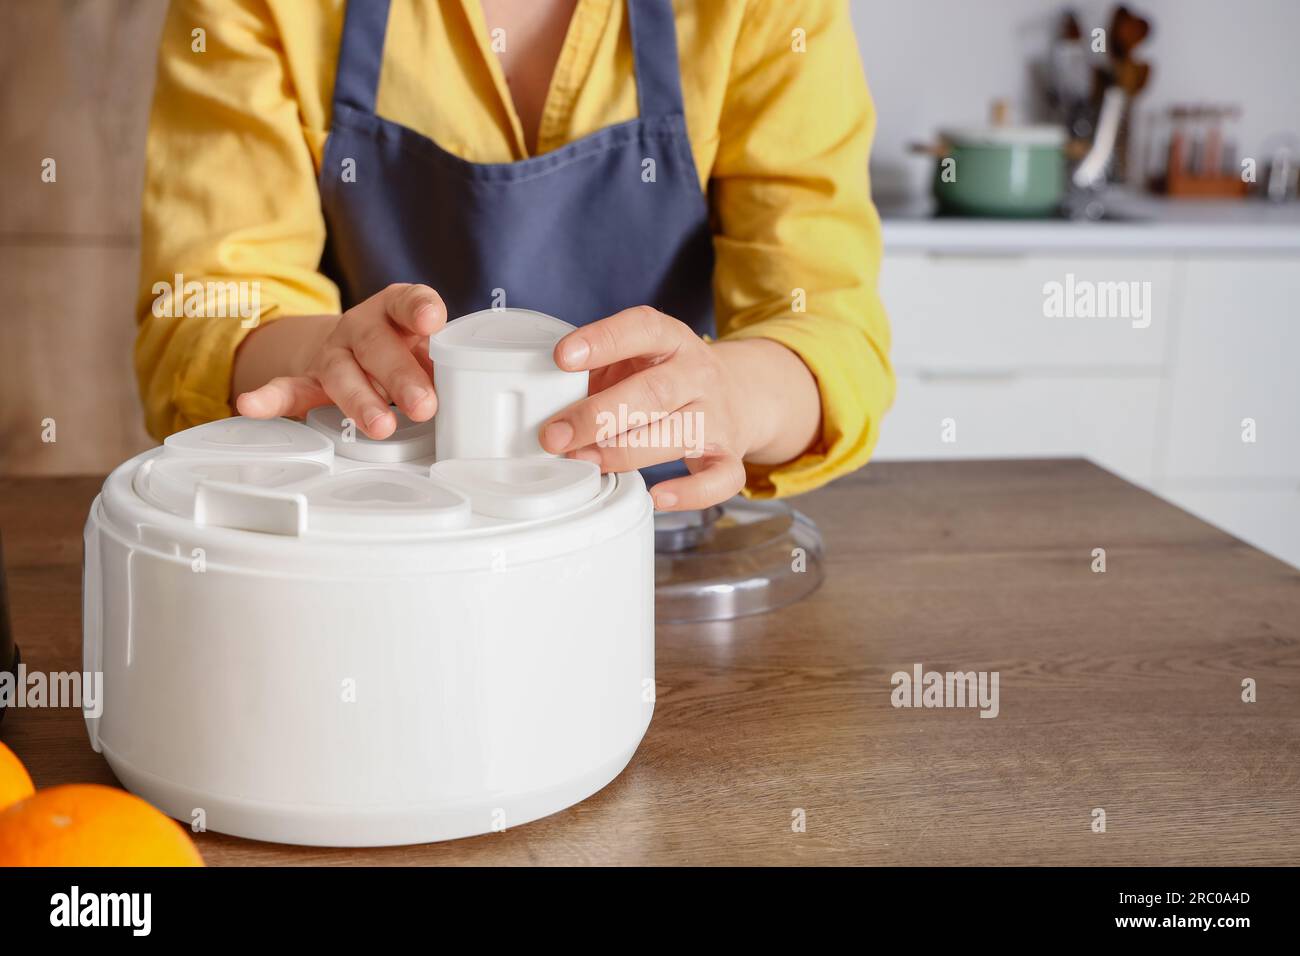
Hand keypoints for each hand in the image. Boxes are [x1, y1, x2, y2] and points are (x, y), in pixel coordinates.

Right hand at [235, 284, 445, 438]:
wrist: (358, 352)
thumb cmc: (404, 352)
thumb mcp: (427, 351)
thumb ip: (442, 366)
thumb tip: (466, 395)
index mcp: (394, 311)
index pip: (408, 302)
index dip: (420, 309)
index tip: (432, 320)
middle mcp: (361, 327)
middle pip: (377, 346)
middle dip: (401, 376)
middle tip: (424, 405)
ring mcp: (333, 353)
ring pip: (342, 373)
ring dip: (360, 399)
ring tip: (380, 426)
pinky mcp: (310, 379)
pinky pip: (289, 388)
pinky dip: (270, 398)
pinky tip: (251, 407)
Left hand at [538, 306, 764, 510]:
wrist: (737, 394)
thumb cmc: (663, 379)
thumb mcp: (633, 359)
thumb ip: (595, 372)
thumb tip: (540, 403)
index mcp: (671, 340)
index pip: (642, 329)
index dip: (603, 340)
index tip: (562, 357)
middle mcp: (698, 374)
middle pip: (653, 392)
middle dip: (598, 415)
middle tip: (555, 436)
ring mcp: (716, 416)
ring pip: (677, 433)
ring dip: (624, 452)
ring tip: (584, 461)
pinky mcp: (728, 455)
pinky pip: (719, 479)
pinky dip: (690, 493)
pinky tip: (657, 496)